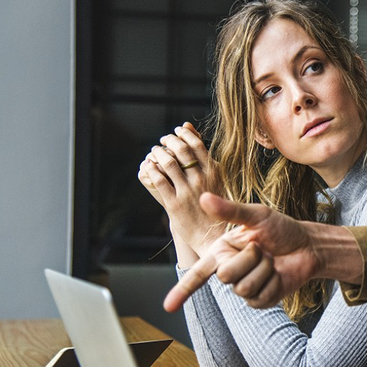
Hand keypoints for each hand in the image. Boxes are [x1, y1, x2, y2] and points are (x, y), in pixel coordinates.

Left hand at [138, 122, 223, 254]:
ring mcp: (187, 192)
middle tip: (163, 139)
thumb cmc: (217, 206)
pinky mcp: (174, 204)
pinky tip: (149, 166)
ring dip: (158, 153)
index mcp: (214, 172)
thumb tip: (192, 132)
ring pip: (168, 164)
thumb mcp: (217, 180)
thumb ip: (205, 158)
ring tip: (154, 151)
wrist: (213, 235)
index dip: (184, 134)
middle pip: (181, 150)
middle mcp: (201, 180)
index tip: (177, 130)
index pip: (197, 144)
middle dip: (169, 140)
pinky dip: (151, 170)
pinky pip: (159, 181)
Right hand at [163, 192, 363, 311]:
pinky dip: (272, 282)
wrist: (307, 246)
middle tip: (262, 248)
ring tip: (271, 260)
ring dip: (263, 270)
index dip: (182, 291)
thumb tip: (204, 197)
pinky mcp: (260, 300)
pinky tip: (277, 274)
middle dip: (249, 258)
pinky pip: (258, 297)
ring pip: (243, 287)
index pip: (198, 273)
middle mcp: (229, 270)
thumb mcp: (257, 215)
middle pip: (225, 275)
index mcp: (222, 251)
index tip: (167, 307)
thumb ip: (230, 210)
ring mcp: (244, 287)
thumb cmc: (281, 229)